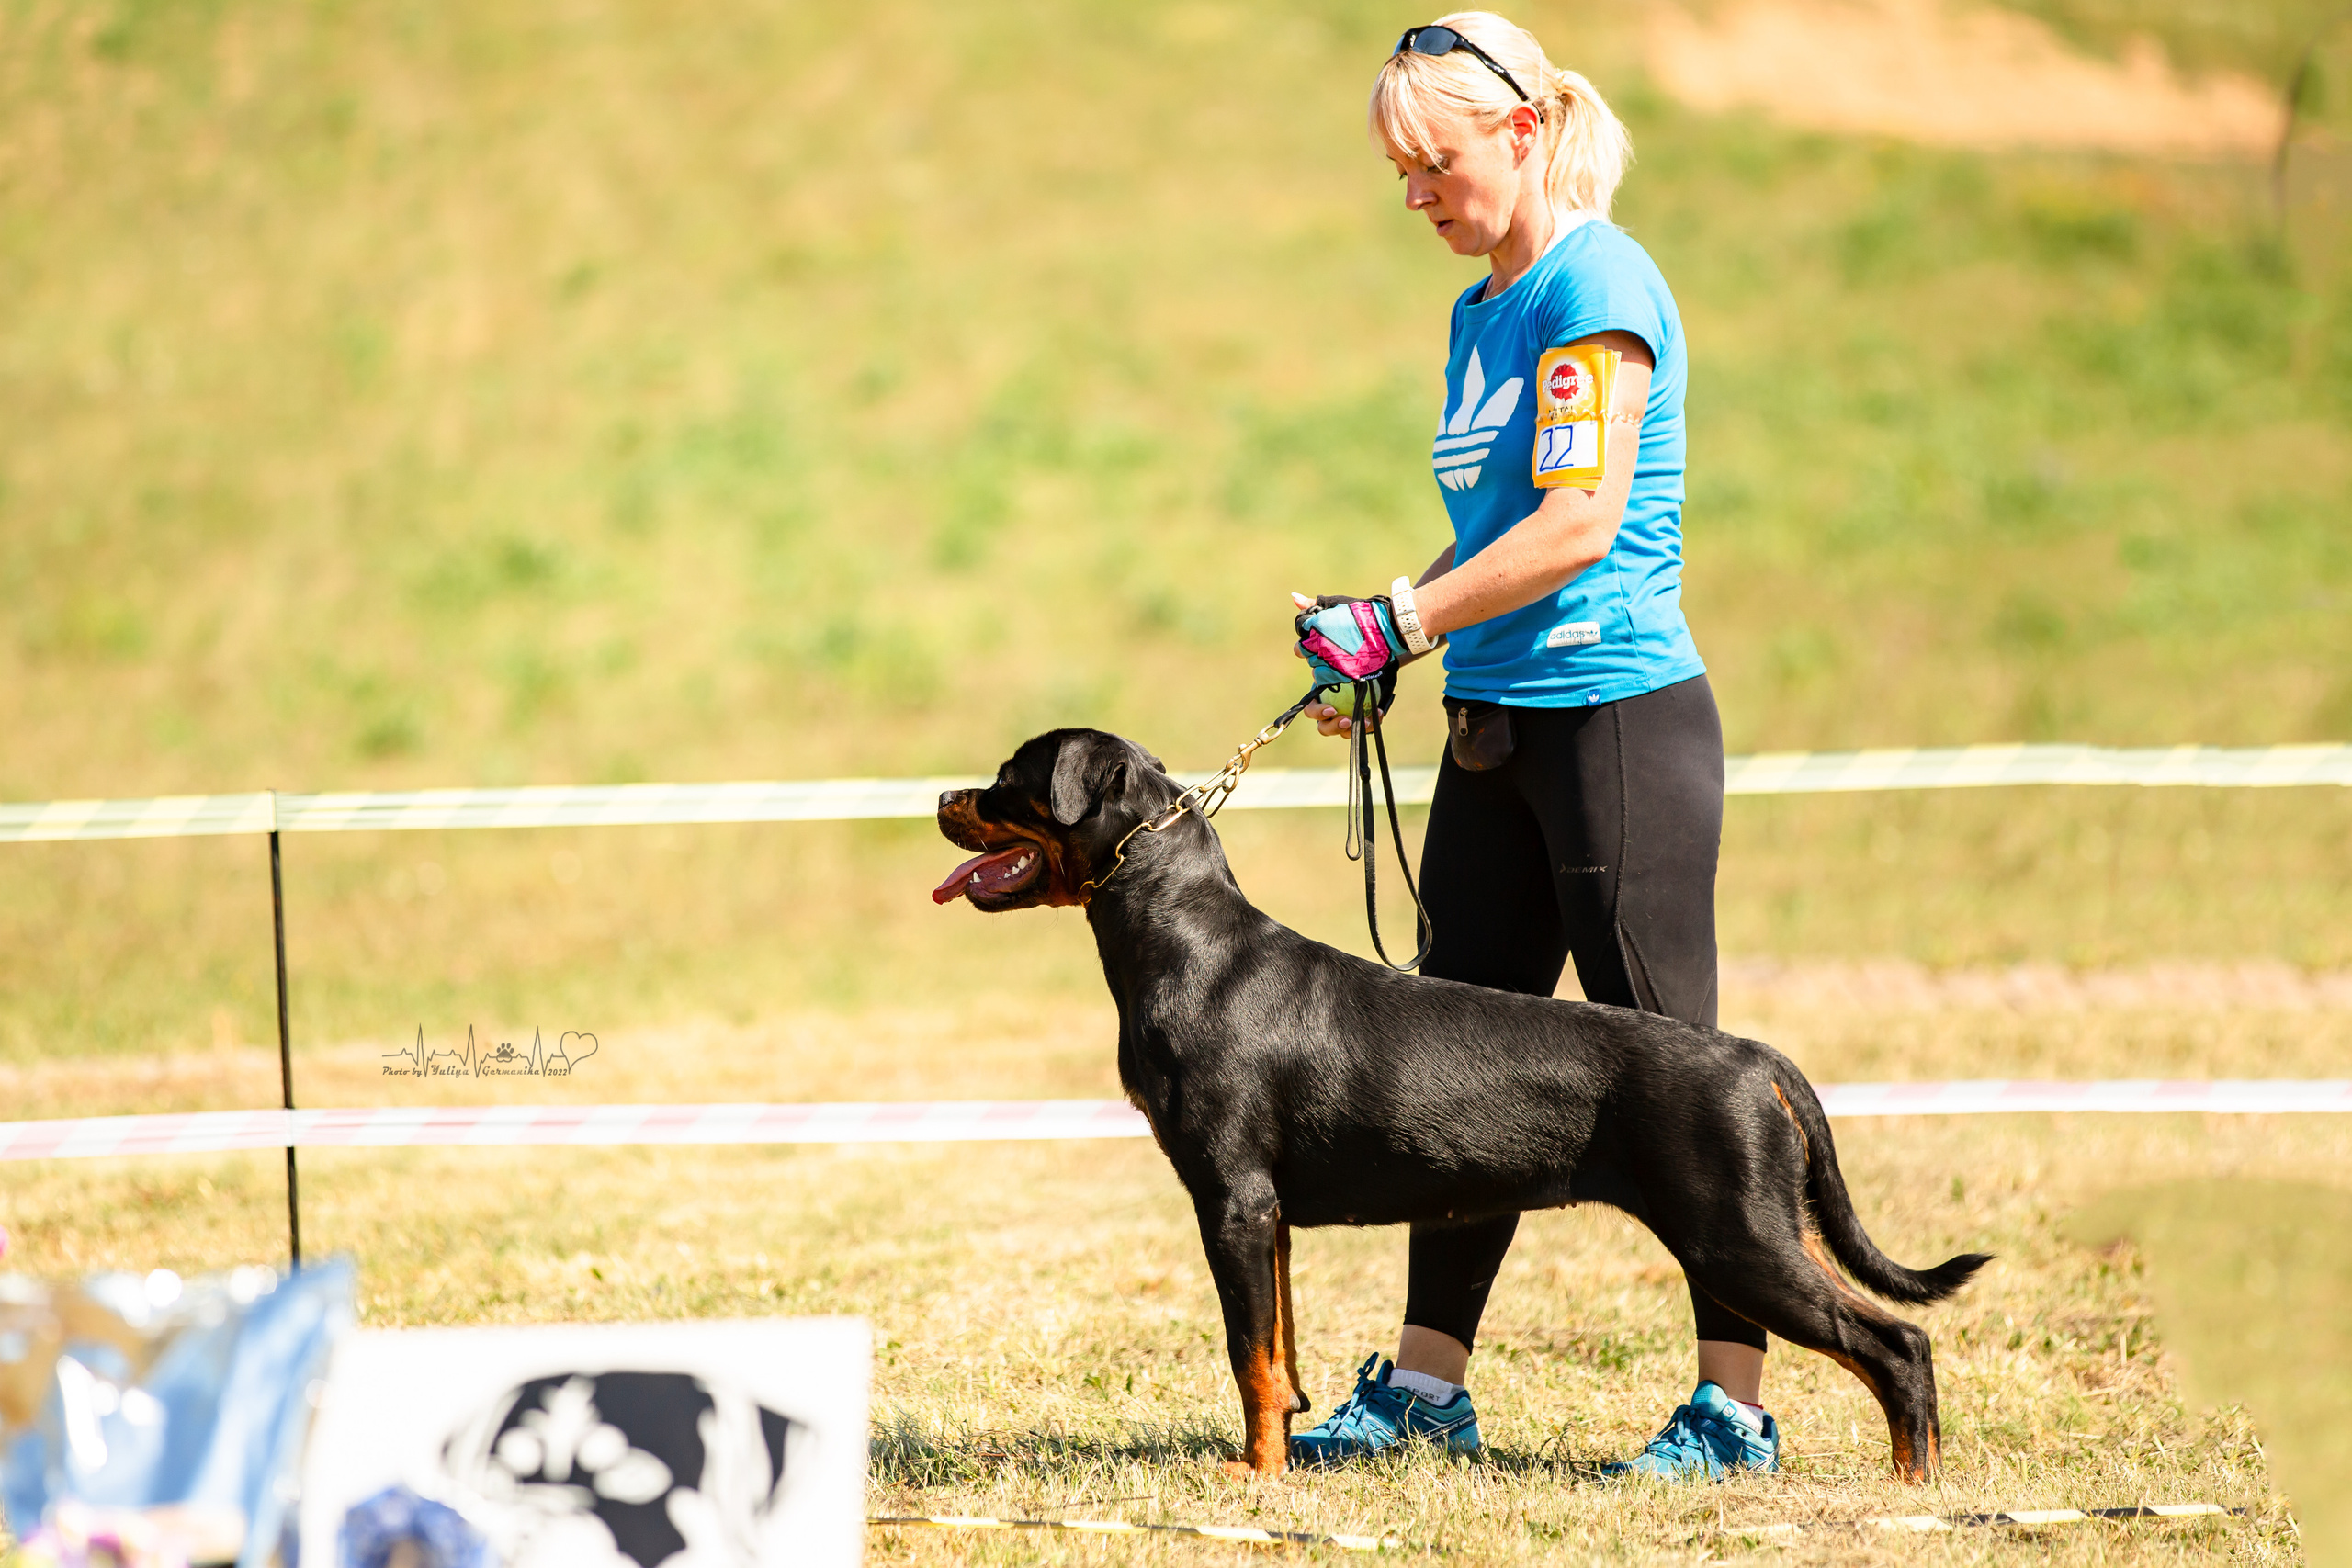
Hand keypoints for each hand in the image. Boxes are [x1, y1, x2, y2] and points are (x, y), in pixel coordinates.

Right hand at [1290, 592, 1398, 736]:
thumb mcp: (1335, 614)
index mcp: (1321, 681)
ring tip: (1354, 721)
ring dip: (1341, 727)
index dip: (1314, 704)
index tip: (1329, 702)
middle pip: (1319, 717)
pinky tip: (1378, 716)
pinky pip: (1362, 724)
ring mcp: (1348, 702)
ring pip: (1336, 726)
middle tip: (1337, 713)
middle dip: (1324, 719)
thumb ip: (1313, 608)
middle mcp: (1331, 695)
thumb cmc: (1357, 625)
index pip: (1309, 700)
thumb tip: (1293, 598)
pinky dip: (1368, 723)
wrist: (1388, 632)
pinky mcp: (1366, 705)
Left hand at [1291, 592, 1401, 687]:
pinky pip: (1319, 676)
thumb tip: (1294, 597)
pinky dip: (1324, 672)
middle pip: (1302, 649)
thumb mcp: (1336, 604)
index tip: (1320, 629)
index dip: (1309, 630)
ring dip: (1319, 659)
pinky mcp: (1338, 673)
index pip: (1301, 629)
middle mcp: (1319, 643)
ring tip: (1336, 652)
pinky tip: (1334, 664)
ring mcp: (1329, 659)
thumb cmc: (1361, 613)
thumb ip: (1312, 604)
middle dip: (1311, 646)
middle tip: (1327, 642)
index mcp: (1317, 625)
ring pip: (1311, 662)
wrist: (1385, 629)